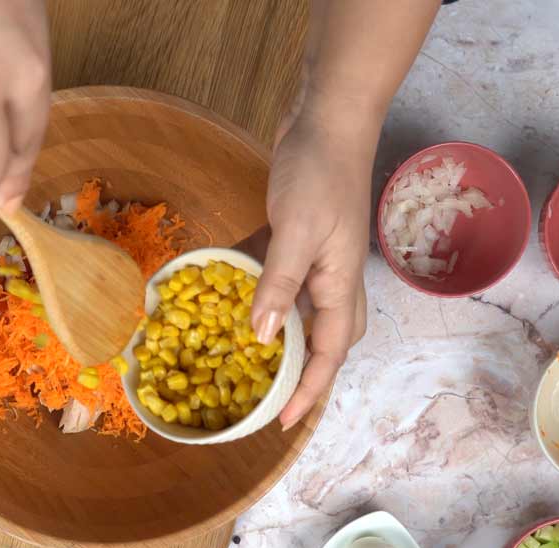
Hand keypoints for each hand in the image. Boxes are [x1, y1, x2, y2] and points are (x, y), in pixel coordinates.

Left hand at [251, 88, 373, 429]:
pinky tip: (219, 285)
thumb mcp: (297, 231)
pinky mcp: (296, 233)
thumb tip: (265, 339)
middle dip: (298, 373)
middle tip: (265, 395)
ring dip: (271, 330)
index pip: (329, 354)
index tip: (283, 421)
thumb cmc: (320, 172)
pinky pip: (274, 272)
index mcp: (339, 286)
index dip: (308, 391)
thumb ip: (279, 284)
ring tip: (237, 354)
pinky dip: (251, 282)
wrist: (327, 116)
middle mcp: (331, 278)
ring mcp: (314, 255)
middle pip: (321, 340)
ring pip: (295, 308)